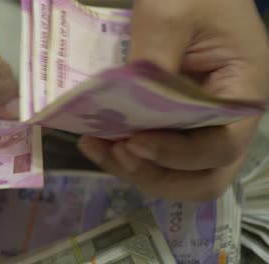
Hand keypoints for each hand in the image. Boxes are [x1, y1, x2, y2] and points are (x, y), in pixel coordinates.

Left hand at [79, 0, 268, 200]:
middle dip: (156, 174)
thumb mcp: (169, 14)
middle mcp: (227, 118)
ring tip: (97, 147)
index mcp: (241, 92)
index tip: (133, 142)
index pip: (219, 147)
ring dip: (136, 169)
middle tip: (117, 153)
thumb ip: (153, 61)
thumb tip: (127, 109)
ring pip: (178, 171)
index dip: (176, 155)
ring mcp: (201, 121)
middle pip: (203, 174)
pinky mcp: (175, 120)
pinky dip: (128, 154)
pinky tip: (98, 138)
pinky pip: (157, 150)